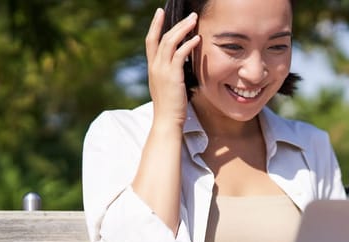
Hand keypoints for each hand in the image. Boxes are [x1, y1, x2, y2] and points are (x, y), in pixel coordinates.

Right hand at [145, 8, 200, 127]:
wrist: (166, 120)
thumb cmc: (170, 106)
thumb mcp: (167, 86)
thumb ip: (170, 73)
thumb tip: (179, 65)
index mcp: (152, 68)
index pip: (151, 41)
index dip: (155, 26)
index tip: (159, 13)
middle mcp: (155, 66)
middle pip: (162, 37)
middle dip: (174, 23)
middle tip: (188, 14)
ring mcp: (162, 70)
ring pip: (170, 42)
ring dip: (183, 28)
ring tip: (194, 20)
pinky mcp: (172, 76)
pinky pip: (180, 54)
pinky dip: (188, 44)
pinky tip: (197, 38)